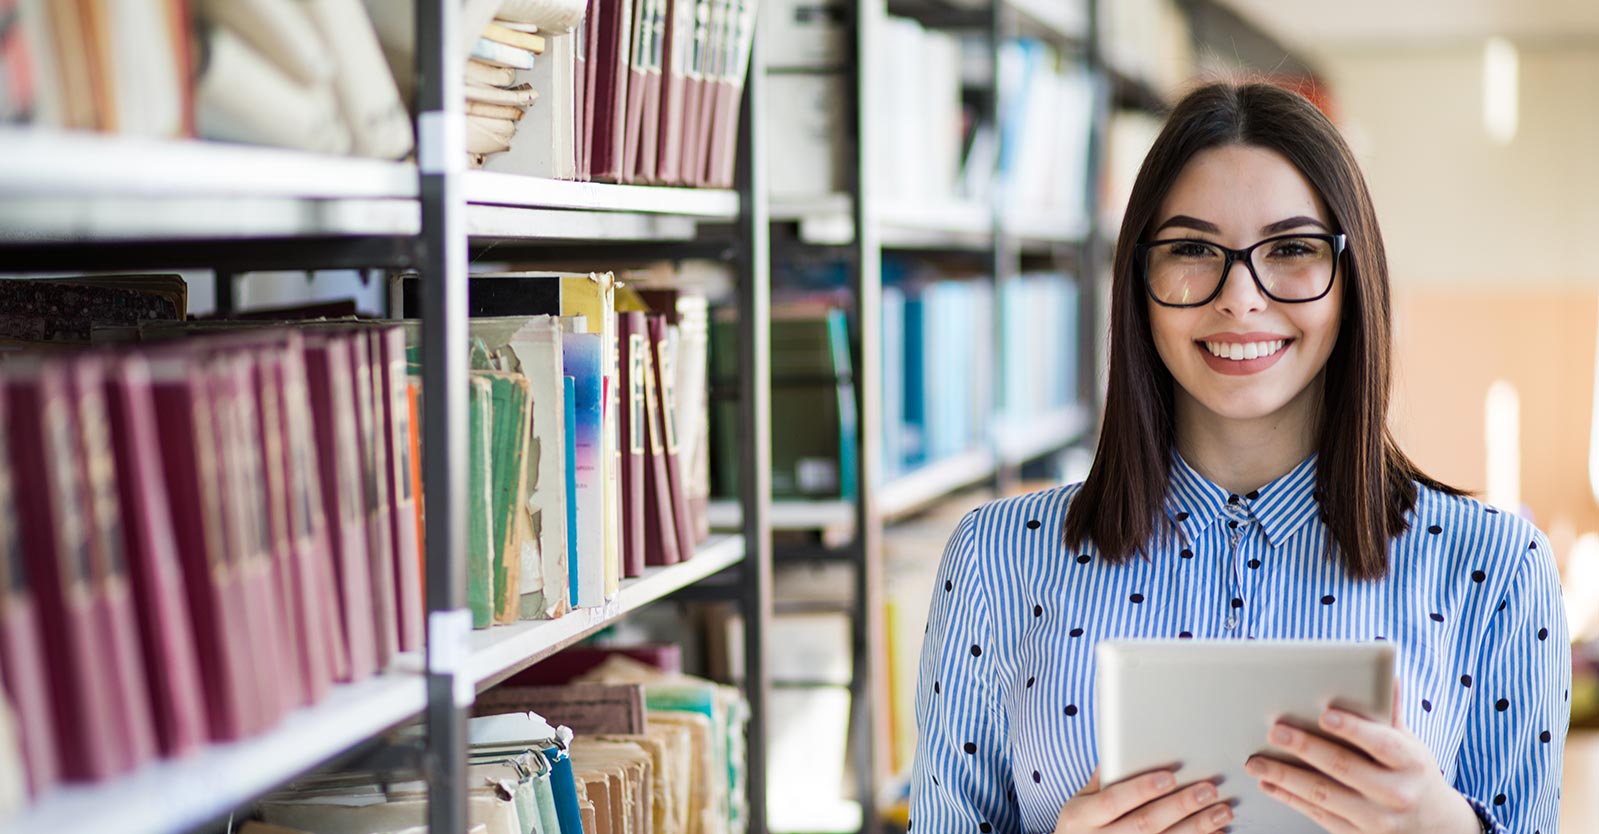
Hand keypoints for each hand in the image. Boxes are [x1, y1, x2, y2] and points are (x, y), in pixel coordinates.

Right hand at [1053, 767, 1233, 833]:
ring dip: (1197, 827)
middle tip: (1207, 789)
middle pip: (1144, 824)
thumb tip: (1126, 748)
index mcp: (1081, 818)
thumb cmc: (1083, 825)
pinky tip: (1216, 833)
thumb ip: (1103, 778)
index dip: (1140, 789)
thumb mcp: (1081, 800)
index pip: (1112, 801)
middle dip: (1179, 806)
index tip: (1169, 776)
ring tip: (1221, 811)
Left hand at [1245, 683, 1480, 832]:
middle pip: (1344, 767)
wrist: (1435, 826)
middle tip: (1274, 731)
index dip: (1353, 729)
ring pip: (1323, 795)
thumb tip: (1385, 673)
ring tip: (1256, 761)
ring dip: (1285, 776)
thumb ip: (1391, 712)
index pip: (1381, 743)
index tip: (1324, 714)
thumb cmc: (1414, 773)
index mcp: (1411, 763)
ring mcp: (1376, 819)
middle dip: (1305, 748)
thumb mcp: (1412, 743)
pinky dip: (1289, 798)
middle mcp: (1395, 793)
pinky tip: (1268, 782)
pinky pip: (1318, 815)